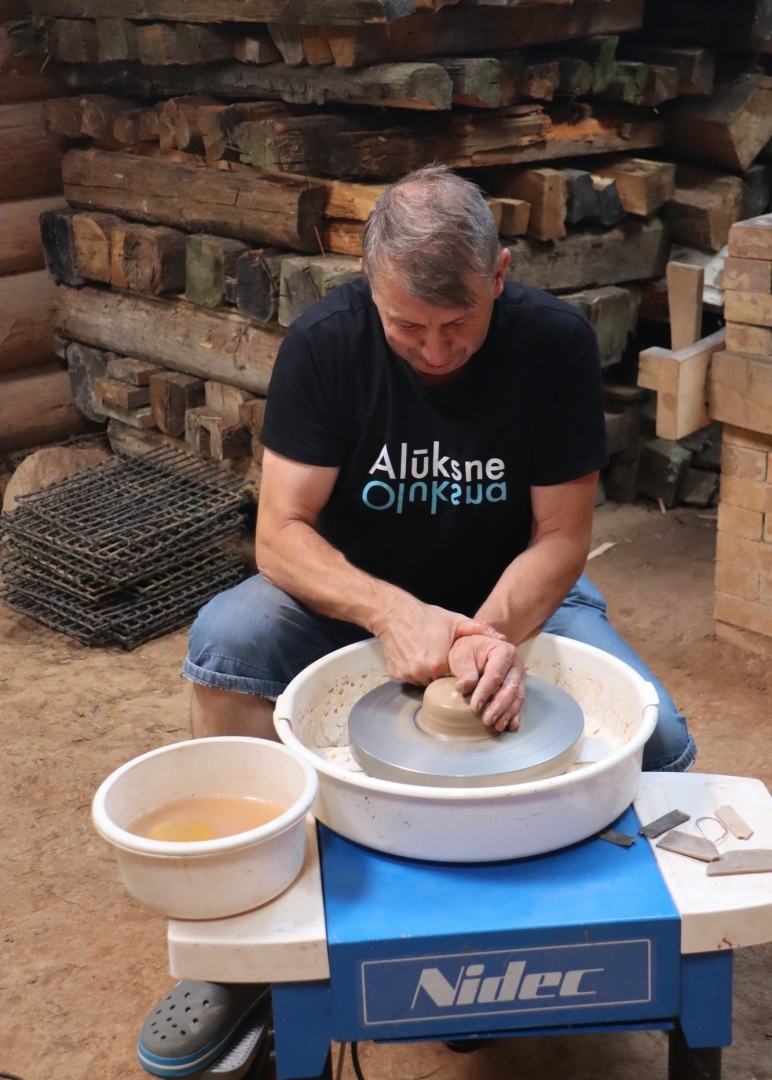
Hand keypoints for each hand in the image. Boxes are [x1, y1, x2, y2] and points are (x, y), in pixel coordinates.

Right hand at [372, 592, 503, 686]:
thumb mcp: (456, 621)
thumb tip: (502, 639)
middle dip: (440, 674)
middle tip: (438, 658)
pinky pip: (408, 678)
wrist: (394, 613)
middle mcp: (422, 673)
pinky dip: (411, 671)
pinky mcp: (396, 674)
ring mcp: (408, 674)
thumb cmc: (426, 617)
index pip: (454, 681)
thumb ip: (480, 630)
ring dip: (425, 674)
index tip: (455, 664)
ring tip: (425, 655)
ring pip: (422, 682)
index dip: (455, 672)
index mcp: (439, 664)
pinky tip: (412, 655)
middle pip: (437, 684)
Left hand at [448, 635, 524, 731]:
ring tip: (497, 726)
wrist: (474, 648)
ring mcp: (519, 675)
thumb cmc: (468, 651)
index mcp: (503, 651)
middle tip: (487, 720)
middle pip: (510, 687)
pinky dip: (515, 714)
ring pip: (517, 696)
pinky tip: (511, 725)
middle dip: (499, 706)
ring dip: (508, 713)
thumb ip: (465, 673)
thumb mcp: (462, 657)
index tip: (475, 707)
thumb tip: (463, 688)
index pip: (495, 675)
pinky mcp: (519, 686)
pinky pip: (519, 701)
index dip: (485, 692)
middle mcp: (516, 663)